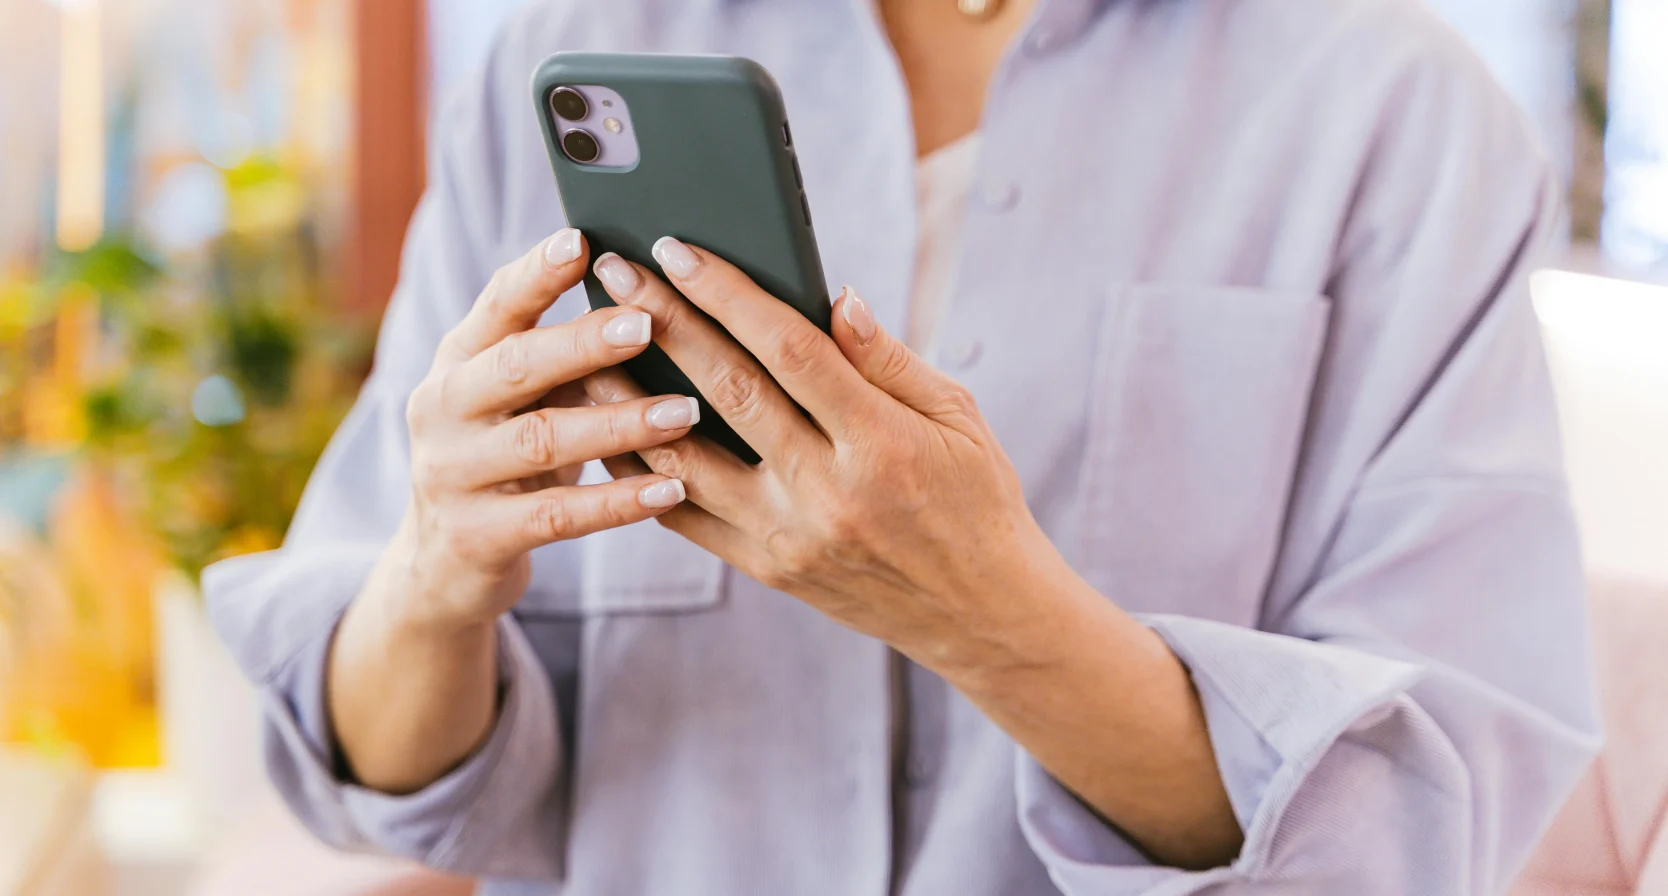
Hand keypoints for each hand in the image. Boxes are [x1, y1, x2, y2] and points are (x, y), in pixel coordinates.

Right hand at [390, 229, 699, 630]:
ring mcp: (451, 474)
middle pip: (516, 365)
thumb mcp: (521, 400)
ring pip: (541, 440)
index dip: (537, 273)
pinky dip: (617, 502)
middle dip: (583, 342)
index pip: (496, 305)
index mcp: (457, 361)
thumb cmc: (508, 459)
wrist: (443, 563)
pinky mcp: (475, 536)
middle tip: (648, 323)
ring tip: (685, 411)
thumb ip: (567, 356)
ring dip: (619, 424)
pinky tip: (670, 489)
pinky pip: (555, 516)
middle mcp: (442, 409)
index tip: (584, 240)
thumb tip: (658, 300)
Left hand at [583, 239, 1073, 670]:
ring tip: (584, 348)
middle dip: (663, 322)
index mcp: (882, 441)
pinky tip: (607, 428)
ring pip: (686, 457)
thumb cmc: (975, 498)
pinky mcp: (767, 569)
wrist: (980, 613)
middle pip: (728, 391)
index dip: (728, 294)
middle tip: (613, 273)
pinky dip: (641, 470)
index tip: (678, 248)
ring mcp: (790, 535)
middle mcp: (828, 491)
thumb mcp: (959, 417)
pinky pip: (685, 515)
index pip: (790, 349)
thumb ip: (889, 360)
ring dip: (627, 398)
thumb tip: (833, 297)